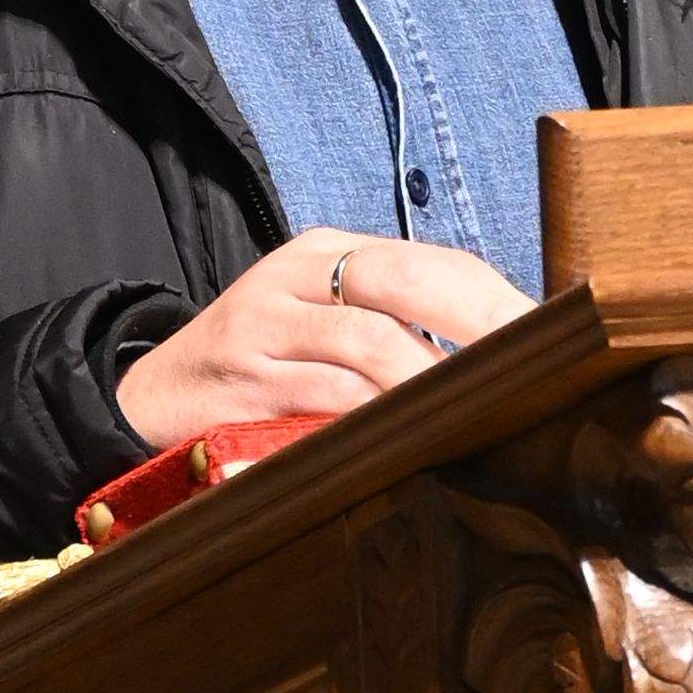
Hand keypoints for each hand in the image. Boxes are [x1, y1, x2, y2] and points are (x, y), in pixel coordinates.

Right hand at [115, 226, 527, 453]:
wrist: (139, 400)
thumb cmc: (252, 370)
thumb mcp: (315, 325)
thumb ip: (389, 329)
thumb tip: (496, 365)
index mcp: (325, 253)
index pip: (429, 261)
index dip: (492, 298)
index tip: (553, 336)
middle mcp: (295, 275)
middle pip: (405, 283)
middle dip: (476, 326)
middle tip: (532, 371)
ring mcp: (264, 324)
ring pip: (367, 341)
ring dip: (428, 381)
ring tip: (476, 414)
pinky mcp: (240, 379)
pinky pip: (321, 396)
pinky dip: (371, 417)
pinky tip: (407, 439)